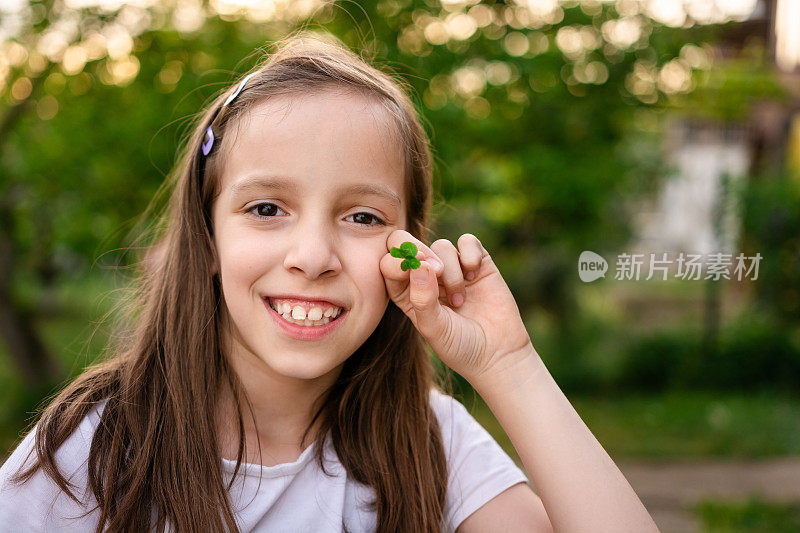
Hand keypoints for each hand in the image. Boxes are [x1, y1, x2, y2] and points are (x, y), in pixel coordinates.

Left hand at [380, 230, 533, 382]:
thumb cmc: (459, 346)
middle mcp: (426, 277)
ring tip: (460, 300)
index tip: (410, 269)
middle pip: (410, 244)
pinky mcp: (477, 263)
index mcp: (406, 292)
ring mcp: (451, 268)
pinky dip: (470, 254)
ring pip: (441, 246)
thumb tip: (420, 265)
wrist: (498, 353)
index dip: (397, 261)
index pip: (389, 264)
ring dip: (451, 271)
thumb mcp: (433, 329)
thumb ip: (422, 299)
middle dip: (419, 252)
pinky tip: (474, 275)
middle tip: (436, 271)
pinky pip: (467, 241)